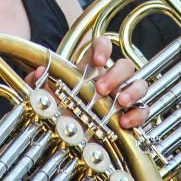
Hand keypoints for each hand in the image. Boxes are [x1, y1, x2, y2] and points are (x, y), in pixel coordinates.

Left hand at [25, 36, 148, 128]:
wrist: (68, 135)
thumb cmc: (60, 109)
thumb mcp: (46, 95)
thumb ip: (38, 83)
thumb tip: (37, 73)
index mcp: (91, 68)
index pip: (103, 45)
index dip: (103, 48)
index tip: (97, 61)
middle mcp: (111, 78)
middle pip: (125, 65)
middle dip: (115, 75)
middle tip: (101, 90)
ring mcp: (124, 96)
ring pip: (140, 84)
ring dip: (132, 91)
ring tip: (119, 103)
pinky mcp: (131, 115)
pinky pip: (143, 110)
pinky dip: (137, 115)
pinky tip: (125, 122)